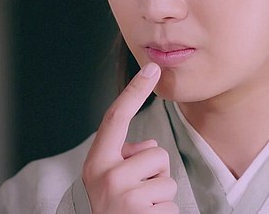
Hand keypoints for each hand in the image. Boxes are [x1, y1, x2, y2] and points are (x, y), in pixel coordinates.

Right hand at [82, 63, 177, 212]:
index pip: (116, 119)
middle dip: (155, 173)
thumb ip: (123, 160)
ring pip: (168, 179)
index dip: (133, 91)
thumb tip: (147, 150)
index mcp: (96, 164)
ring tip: (142, 211)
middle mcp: (107, 177)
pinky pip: (172, 204)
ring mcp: (125, 197)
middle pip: (156, 153)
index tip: (152, 68)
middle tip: (136, 196)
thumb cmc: (114, 211)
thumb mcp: (108, 182)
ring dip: (161, 196)